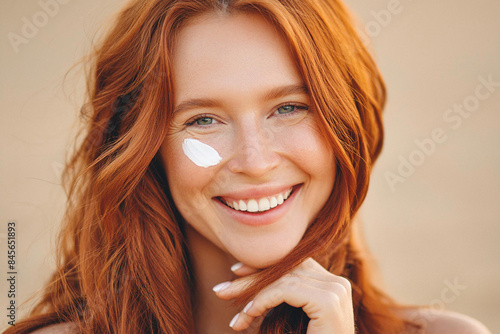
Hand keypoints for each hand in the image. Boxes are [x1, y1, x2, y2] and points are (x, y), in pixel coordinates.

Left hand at [212, 257, 354, 332]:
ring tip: (235, 319)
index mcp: (331, 284)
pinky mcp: (328, 302)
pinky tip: (248, 314)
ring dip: (251, 296)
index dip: (263, 265)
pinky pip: (285, 290)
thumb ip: (278, 295)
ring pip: (283, 279)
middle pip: (286, 268)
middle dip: (251, 278)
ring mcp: (336, 291)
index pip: (292, 263)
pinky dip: (262, 301)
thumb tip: (240, 271)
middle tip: (221, 290)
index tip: (235, 272)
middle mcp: (337, 283)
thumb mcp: (290, 318)